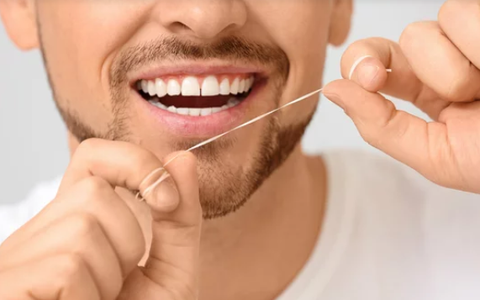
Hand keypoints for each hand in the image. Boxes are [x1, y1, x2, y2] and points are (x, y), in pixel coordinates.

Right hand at [0, 139, 201, 299]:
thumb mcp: (171, 272)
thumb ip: (180, 219)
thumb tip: (183, 158)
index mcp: (81, 221)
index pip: (95, 157)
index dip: (133, 162)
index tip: (166, 199)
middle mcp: (43, 231)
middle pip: (93, 194)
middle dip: (126, 244)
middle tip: (114, 286)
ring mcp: (18, 257)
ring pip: (83, 228)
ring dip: (108, 277)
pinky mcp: (8, 280)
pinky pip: (66, 266)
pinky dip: (87, 297)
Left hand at [323, 0, 479, 193]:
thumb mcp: (436, 156)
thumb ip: (380, 126)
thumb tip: (332, 90)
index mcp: (430, 92)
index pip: (380, 62)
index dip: (365, 63)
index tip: (371, 79)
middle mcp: (454, 60)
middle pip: (406, 37)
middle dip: (416, 64)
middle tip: (449, 91)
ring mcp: (479, 40)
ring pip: (439, 20)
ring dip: (459, 64)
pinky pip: (467, 14)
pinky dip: (478, 46)